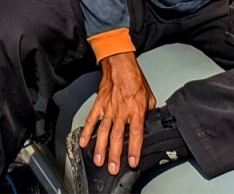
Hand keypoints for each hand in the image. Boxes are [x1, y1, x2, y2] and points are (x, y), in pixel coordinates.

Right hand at [81, 52, 155, 174]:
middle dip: (114, 154)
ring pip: (103, 131)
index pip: (136, 134)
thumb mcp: (149, 96)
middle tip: (112, 168)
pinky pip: (92, 120)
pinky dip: (87, 132)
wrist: (120, 64)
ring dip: (100, 148)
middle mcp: (122, 111)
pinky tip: (83, 142)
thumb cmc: (135, 79)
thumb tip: (148, 123)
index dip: (134, 149)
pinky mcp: (99, 104)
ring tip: (98, 161)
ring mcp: (108, 108)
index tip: (132, 162)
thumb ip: (148, 112)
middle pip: (117, 136)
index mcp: (136, 110)